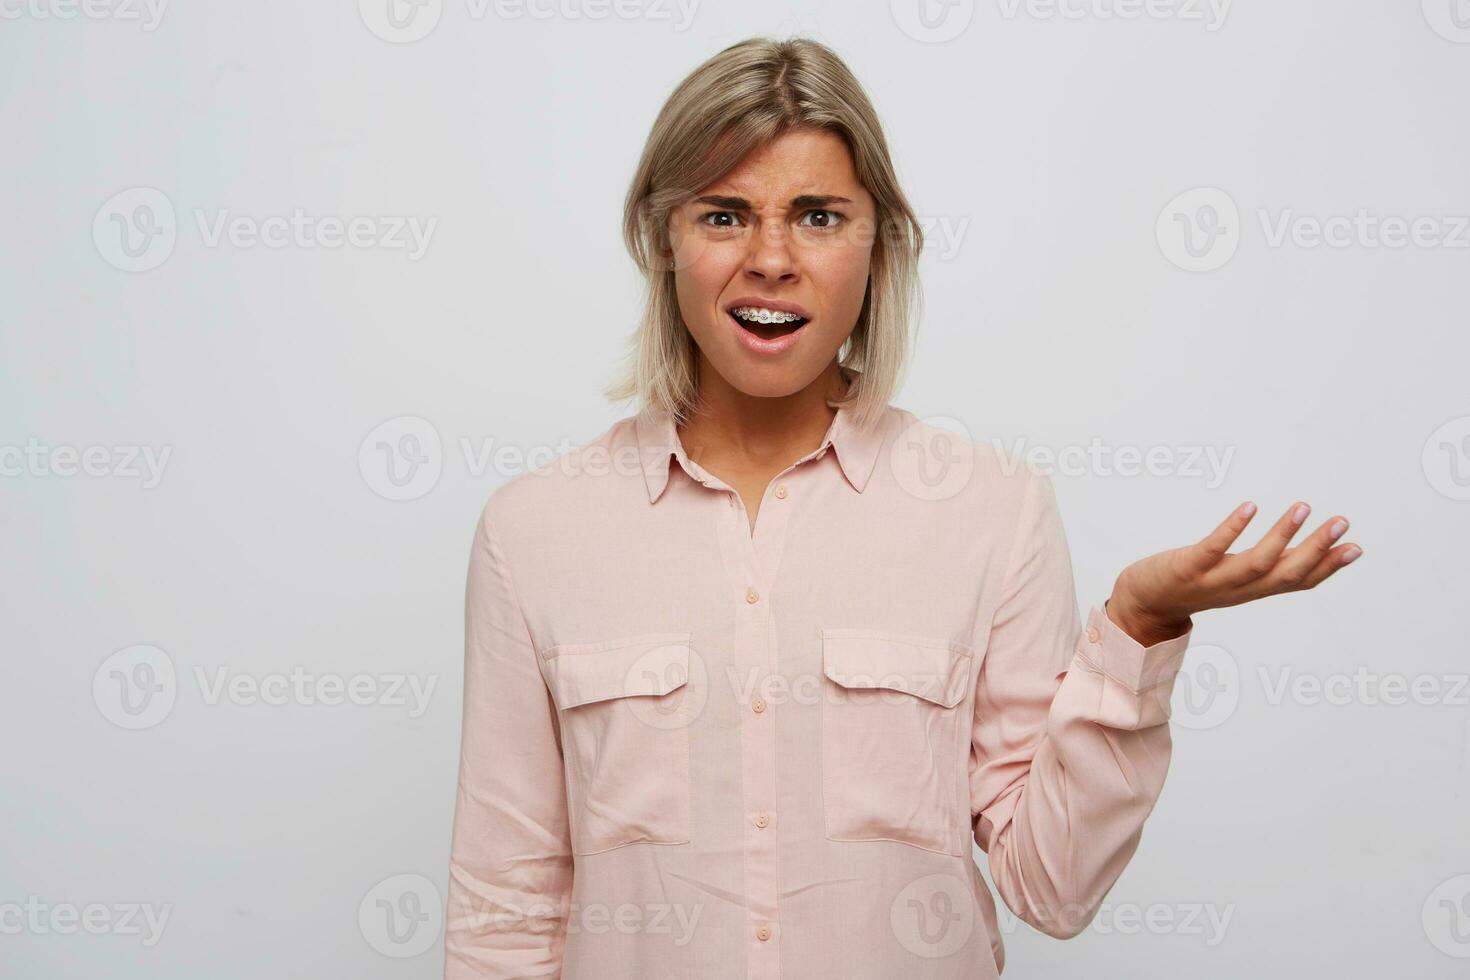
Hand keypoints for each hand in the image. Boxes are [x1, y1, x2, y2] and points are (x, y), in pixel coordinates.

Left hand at [1108, 501, 1362, 644]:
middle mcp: (1239, 589)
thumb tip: (1300, 551)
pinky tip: (1249, 507)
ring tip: (1303, 506)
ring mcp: (1213, 580)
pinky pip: (1213, 549)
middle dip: (1317, 549)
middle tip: (1342, 521)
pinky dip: (1232, 529)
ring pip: (1256, 563)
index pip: (1298, 581)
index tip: (1357, 546)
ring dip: (1282, 535)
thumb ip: (1269, 566)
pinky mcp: (1187, 568)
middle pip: (1285, 573)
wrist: (1143, 603)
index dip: (1328, 567)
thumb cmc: (1195, 583)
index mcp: (1254, 590)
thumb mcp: (1237, 577)